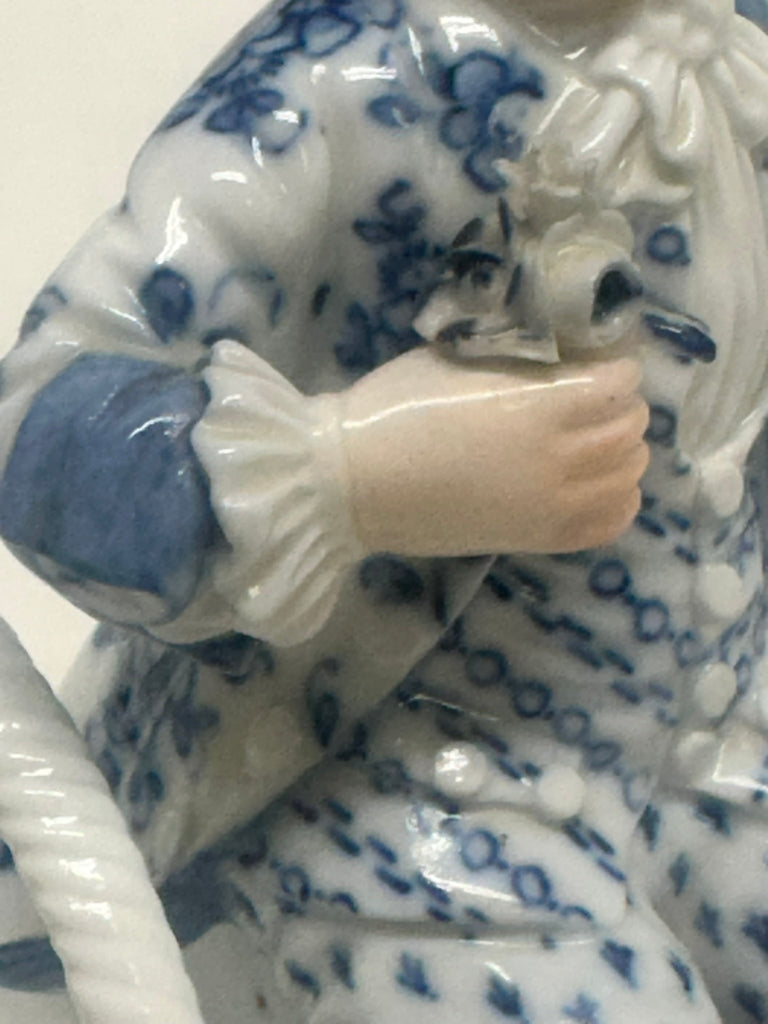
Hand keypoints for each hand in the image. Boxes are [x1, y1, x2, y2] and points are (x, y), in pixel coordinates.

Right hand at [337, 346, 647, 555]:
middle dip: (620, 405)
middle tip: (592, 398)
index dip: (613, 366)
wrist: (353, 484)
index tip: (595, 361)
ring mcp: (551, 505)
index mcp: (537, 407)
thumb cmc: (394, 411)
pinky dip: (618, 499)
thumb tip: (559, 354)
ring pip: (629, 474)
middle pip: (631, 428)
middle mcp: (557, 459)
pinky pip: (610, 522)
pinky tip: (597, 484)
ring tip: (594, 440)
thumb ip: (517, 358)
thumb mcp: (455, 359)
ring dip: (621, 451)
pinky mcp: (537, 538)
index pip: (619, 383)